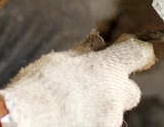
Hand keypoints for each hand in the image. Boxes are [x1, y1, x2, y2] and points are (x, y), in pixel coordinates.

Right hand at [0, 30, 155, 126]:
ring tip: (74, 105)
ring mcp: (111, 118)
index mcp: (107, 69)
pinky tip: (72, 117)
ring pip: (114, 110)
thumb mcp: (62, 60)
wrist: (27, 117)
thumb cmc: (40, 85)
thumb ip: (85, 53)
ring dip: (100, 106)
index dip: (134, 52)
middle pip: (132, 91)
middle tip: (96, 87)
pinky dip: (91, 120)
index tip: (130, 52)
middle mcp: (114, 94)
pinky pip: (102, 124)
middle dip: (118, 88)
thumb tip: (97, 44)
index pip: (137, 54)